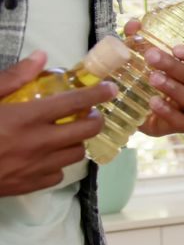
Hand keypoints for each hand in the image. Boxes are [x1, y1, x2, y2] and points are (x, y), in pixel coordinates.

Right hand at [0, 51, 116, 195]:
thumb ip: (12, 78)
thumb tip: (40, 57)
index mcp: (25, 118)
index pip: (74, 102)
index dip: (98, 94)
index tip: (111, 89)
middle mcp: (37, 144)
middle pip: (87, 131)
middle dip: (95, 119)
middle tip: (90, 112)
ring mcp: (34, 167)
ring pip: (77, 154)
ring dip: (77, 141)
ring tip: (69, 133)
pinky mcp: (28, 186)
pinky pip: (57, 175)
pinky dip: (58, 164)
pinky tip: (47, 155)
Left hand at [123, 20, 183, 135]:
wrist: (133, 110)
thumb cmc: (144, 79)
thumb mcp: (139, 58)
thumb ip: (137, 41)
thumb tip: (133, 23)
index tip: (175, 48)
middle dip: (174, 67)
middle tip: (151, 57)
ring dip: (174, 88)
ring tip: (152, 79)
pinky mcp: (180, 125)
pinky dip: (170, 112)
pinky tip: (153, 102)